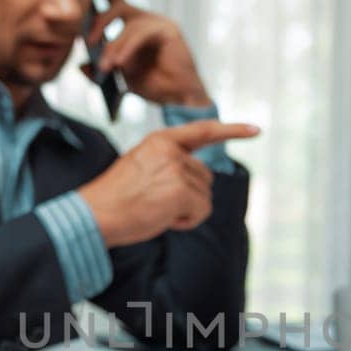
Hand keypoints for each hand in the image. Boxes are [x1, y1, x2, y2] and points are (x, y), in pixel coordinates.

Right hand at [79, 119, 259, 247]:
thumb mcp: (142, 168)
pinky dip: (188, 221)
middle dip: (190, 195)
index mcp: (160, 141)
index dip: (232, 130)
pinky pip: (202, 210)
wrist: (94, 214)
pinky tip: (165, 219)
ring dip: (188, 210)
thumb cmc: (115, 198)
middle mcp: (171, 151)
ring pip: (205, 196)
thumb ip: (169, 165)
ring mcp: (177, 169)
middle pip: (206, 177)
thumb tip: (200, 182)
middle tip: (158, 203)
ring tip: (157, 210)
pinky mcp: (180, 191)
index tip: (256, 130)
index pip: (203, 130)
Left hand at [83, 0, 209, 106]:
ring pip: (128, 25)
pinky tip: (120, 62)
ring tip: (105, 67)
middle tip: (88, 41)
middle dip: (100, 20)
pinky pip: (141, 34)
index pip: (115, 1)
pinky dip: (128, 48)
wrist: (179, 97)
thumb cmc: (154, 85)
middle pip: (118, 6)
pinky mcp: (169, 30)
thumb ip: (101, 69)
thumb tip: (80, 66)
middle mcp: (147, 20)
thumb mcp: (120, 78)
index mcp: (135, 26)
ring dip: (114, 47)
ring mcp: (159, 23)